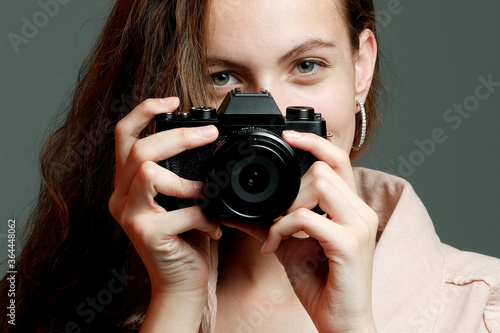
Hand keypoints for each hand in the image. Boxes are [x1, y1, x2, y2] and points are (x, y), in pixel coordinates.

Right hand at [108, 97, 221, 297]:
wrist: (183, 284)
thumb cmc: (188, 240)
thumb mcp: (184, 200)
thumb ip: (184, 173)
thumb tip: (209, 141)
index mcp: (129, 184)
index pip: (124, 136)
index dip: (144, 111)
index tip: (173, 100)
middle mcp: (121, 197)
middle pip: (139, 149)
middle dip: (178, 135)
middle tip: (209, 135)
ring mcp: (129, 216)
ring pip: (148, 171)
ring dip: (187, 179)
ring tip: (208, 191)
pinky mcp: (145, 234)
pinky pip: (180, 211)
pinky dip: (204, 216)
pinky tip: (214, 228)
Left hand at [225, 130, 377, 332]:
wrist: (341, 321)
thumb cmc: (321, 284)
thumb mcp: (292, 246)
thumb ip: (271, 224)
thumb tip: (239, 213)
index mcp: (351, 207)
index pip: (338, 159)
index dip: (314, 142)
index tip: (288, 135)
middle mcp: (361, 211)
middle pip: (325, 167)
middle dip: (292, 187)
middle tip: (275, 216)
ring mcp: (358, 225)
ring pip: (319, 184)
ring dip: (287, 206)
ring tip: (277, 230)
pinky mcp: (349, 243)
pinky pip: (307, 218)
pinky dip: (282, 228)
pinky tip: (274, 247)